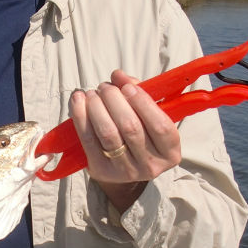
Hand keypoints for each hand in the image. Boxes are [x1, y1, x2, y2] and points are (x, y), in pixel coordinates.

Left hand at [70, 70, 181, 209]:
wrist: (122, 166)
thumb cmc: (140, 133)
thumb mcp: (148, 116)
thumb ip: (138, 93)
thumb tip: (118, 76)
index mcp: (170, 152)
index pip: (160, 126)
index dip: (143, 103)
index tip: (127, 87)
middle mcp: (150, 165)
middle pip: (130, 127)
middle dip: (114, 100)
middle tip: (105, 87)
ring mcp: (125, 171)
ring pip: (108, 133)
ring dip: (96, 107)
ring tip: (92, 93)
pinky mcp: (101, 170)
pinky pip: (88, 140)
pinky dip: (80, 116)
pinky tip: (78, 100)